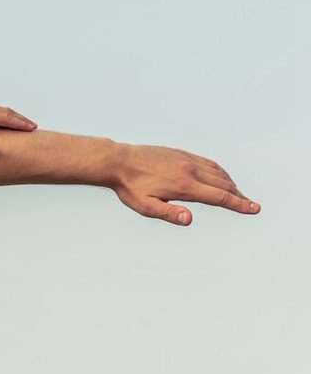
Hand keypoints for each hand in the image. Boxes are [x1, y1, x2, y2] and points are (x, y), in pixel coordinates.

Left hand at [0, 98, 36, 152]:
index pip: (7, 119)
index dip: (20, 124)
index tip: (32, 129)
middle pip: (8, 112)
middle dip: (21, 120)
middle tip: (34, 127)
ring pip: (3, 109)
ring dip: (14, 116)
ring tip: (24, 123)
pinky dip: (5, 113)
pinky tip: (5, 117)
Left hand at [111, 144, 259, 224]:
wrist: (118, 161)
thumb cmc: (130, 187)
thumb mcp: (146, 206)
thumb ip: (169, 213)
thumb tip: (189, 220)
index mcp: (184, 185)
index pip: (219, 197)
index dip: (239, 204)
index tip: (255, 209)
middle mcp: (190, 170)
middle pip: (223, 184)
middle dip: (239, 196)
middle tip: (250, 206)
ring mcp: (186, 159)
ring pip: (217, 172)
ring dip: (231, 183)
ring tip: (237, 194)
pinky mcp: (181, 153)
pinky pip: (207, 162)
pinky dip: (219, 171)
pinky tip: (219, 176)